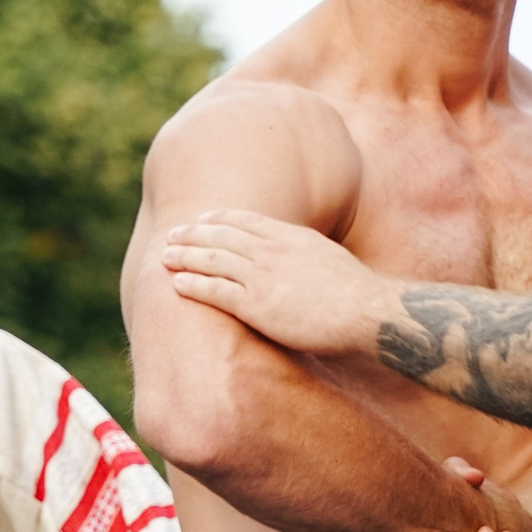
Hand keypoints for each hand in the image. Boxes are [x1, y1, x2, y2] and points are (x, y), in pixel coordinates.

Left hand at [164, 211, 395, 358]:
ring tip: (165, 256)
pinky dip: (194, 284)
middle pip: (223, 236)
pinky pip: (216, 291)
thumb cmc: (357, 293)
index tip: (202, 219)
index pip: (247, 221)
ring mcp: (263, 277)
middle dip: (194, 234)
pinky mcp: (257, 306)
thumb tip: (303, 261)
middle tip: (172, 234)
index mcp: (292, 237)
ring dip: (186, 257)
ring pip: (213, 260)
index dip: (220, 220)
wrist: (366, 312)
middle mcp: (273, 251)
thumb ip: (309, 254)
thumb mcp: (331, 258)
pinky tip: (177, 283)